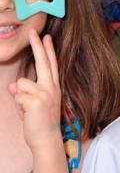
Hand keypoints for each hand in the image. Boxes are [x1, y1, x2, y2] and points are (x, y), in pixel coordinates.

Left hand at [8, 29, 61, 151]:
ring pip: (21, 84)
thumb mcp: (33, 104)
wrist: (47, 141)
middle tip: (33, 31)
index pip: (51, 66)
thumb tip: (14, 86)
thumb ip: (25, 92)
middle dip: (38, 46)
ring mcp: (45, 94)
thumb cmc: (40, 123)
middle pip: (43, 63)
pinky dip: (19, 106)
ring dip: (20, 97)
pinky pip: (17, 96)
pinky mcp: (36, 100)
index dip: (48, 50)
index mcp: (53, 88)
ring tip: (29, 110)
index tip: (45, 36)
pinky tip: (28, 114)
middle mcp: (52, 89)